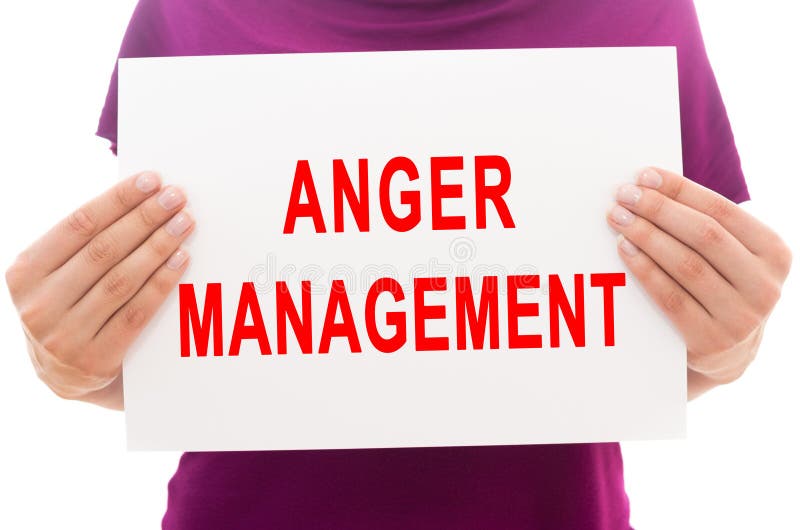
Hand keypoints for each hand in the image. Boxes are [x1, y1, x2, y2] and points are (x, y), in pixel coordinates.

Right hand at [4, 172, 193, 407]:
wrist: (64, 378)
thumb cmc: (69, 309)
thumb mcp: (59, 276)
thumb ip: (85, 244)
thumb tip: (138, 197)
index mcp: (24, 273)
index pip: (78, 225)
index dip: (118, 200)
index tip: (151, 180)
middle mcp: (38, 304)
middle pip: (103, 250)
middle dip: (145, 218)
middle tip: (177, 198)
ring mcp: (64, 336)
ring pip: (121, 280)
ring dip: (159, 246)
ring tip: (184, 223)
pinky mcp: (94, 360)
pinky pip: (136, 312)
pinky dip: (162, 282)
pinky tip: (181, 260)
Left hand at [606, 167, 790, 387]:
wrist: (728, 353)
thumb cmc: (720, 287)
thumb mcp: (731, 257)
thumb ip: (706, 225)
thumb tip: (651, 185)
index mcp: (774, 253)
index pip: (722, 211)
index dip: (681, 190)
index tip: (645, 175)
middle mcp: (764, 285)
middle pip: (704, 235)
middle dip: (659, 210)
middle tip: (624, 195)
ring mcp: (742, 317)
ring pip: (686, 265)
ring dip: (647, 236)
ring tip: (618, 219)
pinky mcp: (712, 341)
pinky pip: (671, 297)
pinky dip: (645, 270)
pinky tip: (625, 250)